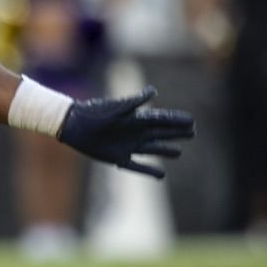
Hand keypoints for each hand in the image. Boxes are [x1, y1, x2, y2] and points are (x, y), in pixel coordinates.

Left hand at [58, 86, 194, 178]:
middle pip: (161, 134)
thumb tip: (154, 92)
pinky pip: (137, 166)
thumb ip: (135, 102)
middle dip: (176, 134)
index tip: (192, 121)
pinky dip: (149, 171)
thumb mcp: (117, 107)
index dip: (177, 121)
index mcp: (136, 119)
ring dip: (166, 150)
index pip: (162, 120)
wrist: (74, 124)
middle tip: (192, 133)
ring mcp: (128, 146)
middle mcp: (135, 132)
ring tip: (179, 152)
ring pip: (152, 149)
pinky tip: (162, 175)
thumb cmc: (95, 113)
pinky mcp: (118, 158)